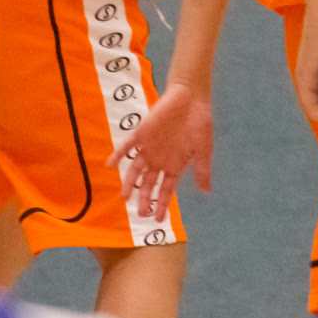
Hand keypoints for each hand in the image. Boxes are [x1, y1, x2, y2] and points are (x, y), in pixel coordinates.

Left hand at [108, 81, 211, 220]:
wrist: (191, 97)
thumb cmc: (199, 122)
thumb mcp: (203, 149)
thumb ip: (202, 170)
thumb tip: (207, 191)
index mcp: (174, 165)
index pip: (166, 189)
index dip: (162, 203)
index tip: (159, 219)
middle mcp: (159, 160)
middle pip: (149, 183)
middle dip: (145, 198)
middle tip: (141, 213)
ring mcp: (149, 148)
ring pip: (136, 169)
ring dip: (130, 183)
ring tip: (124, 197)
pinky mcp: (141, 134)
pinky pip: (127, 146)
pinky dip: (118, 155)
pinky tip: (110, 164)